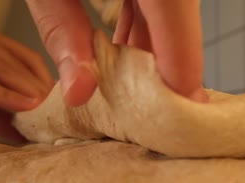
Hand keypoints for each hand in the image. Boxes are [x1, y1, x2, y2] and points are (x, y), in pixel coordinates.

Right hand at [0, 12, 53, 140]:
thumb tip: (21, 132)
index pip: (22, 55)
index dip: (44, 79)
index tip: (62, 102)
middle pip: (16, 61)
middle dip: (41, 89)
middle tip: (64, 113)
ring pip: (0, 66)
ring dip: (27, 91)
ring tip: (49, 114)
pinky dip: (0, 94)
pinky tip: (22, 106)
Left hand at [26, 0, 207, 106]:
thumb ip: (61, 29)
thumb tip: (79, 92)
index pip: (173, 10)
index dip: (183, 63)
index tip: (184, 106)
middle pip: (179, 15)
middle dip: (170, 65)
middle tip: (157, 109)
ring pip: (171, 8)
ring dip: (155, 48)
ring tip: (136, 88)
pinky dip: (144, 25)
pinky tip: (124, 49)